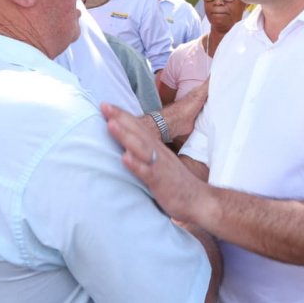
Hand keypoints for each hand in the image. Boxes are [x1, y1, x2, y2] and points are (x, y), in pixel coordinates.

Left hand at [103, 103, 210, 223]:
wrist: (199, 200)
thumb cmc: (176, 183)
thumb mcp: (160, 164)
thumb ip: (146, 154)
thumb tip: (126, 147)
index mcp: (156, 148)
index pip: (138, 127)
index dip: (123, 115)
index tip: (106, 104)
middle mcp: (158, 153)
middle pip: (138, 131)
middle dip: (121, 118)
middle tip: (104, 105)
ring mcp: (159, 166)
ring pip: (141, 148)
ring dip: (125, 135)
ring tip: (111, 124)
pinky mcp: (160, 181)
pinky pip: (147, 172)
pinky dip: (136, 164)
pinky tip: (124, 158)